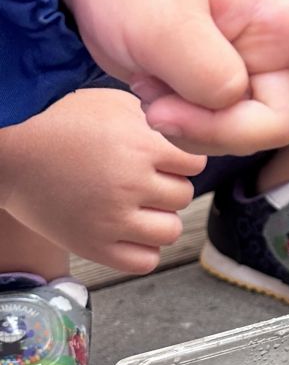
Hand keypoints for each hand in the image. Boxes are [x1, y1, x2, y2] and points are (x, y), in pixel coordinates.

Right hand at [0, 89, 204, 273]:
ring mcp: (113, 220)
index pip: (195, 164)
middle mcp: (130, 185)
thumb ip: (153, 116)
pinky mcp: (95, 247)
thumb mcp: (110, 103)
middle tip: (144, 181)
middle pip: (183, 197)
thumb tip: (186, 126)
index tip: (163, 159)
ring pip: (170, 232)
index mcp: (140, 147)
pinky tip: (129, 231)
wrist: (11, 155)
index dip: (181, 161)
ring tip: (139, 207)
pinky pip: (145, 261)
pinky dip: (144, 249)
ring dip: (160, 220)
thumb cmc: (60, 123)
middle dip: (168, 187)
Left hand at [51, 0, 288, 154]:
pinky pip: (213, 133)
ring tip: (150, 93)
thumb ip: (206, 69)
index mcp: (275, 14)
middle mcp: (269, 47)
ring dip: (192, 127)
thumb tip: (234, 102)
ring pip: (243, 134)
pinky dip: (177, 123)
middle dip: (222, 128)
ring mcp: (241, 71)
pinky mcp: (212, 91)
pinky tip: (150, 92)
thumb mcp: (160, 19)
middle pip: (277, 120)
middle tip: (162, 110)